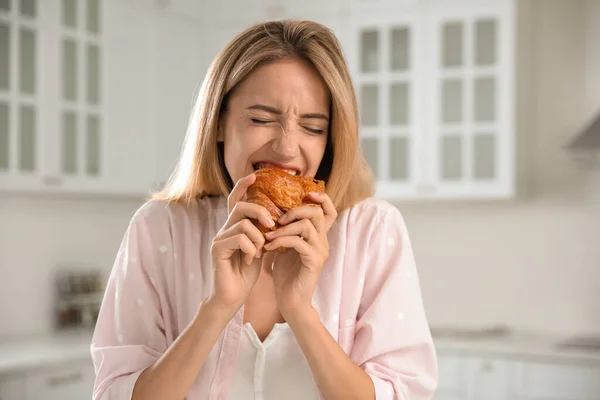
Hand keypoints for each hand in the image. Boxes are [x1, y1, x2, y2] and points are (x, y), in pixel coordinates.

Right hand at [209, 173, 274, 312]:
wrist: (232, 296)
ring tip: (259, 251)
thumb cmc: (246, 273)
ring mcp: (219, 238)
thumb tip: (278, 217)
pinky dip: (250, 249)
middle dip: (260, 212)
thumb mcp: (260, 248)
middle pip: (241, 206)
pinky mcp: (217, 249)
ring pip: (243, 222)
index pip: (236, 199)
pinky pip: (239, 238)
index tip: (255, 176)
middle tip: (272, 225)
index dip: (243, 186)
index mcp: (235, 226)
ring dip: (258, 237)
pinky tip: (249, 261)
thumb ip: (264, 232)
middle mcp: (224, 229)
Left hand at [263, 192, 336, 317]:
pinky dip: (280, 241)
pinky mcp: (314, 262)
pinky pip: (298, 242)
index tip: (304, 194)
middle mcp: (323, 241)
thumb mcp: (285, 246)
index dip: (320, 198)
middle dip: (295, 210)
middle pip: (317, 212)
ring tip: (269, 234)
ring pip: (306, 225)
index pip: (329, 210)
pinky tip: (269, 247)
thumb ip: (286, 230)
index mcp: (318, 235)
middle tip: (277, 219)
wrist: (290, 301)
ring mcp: (320, 251)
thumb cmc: (286, 274)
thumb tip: (272, 210)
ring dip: (284, 227)